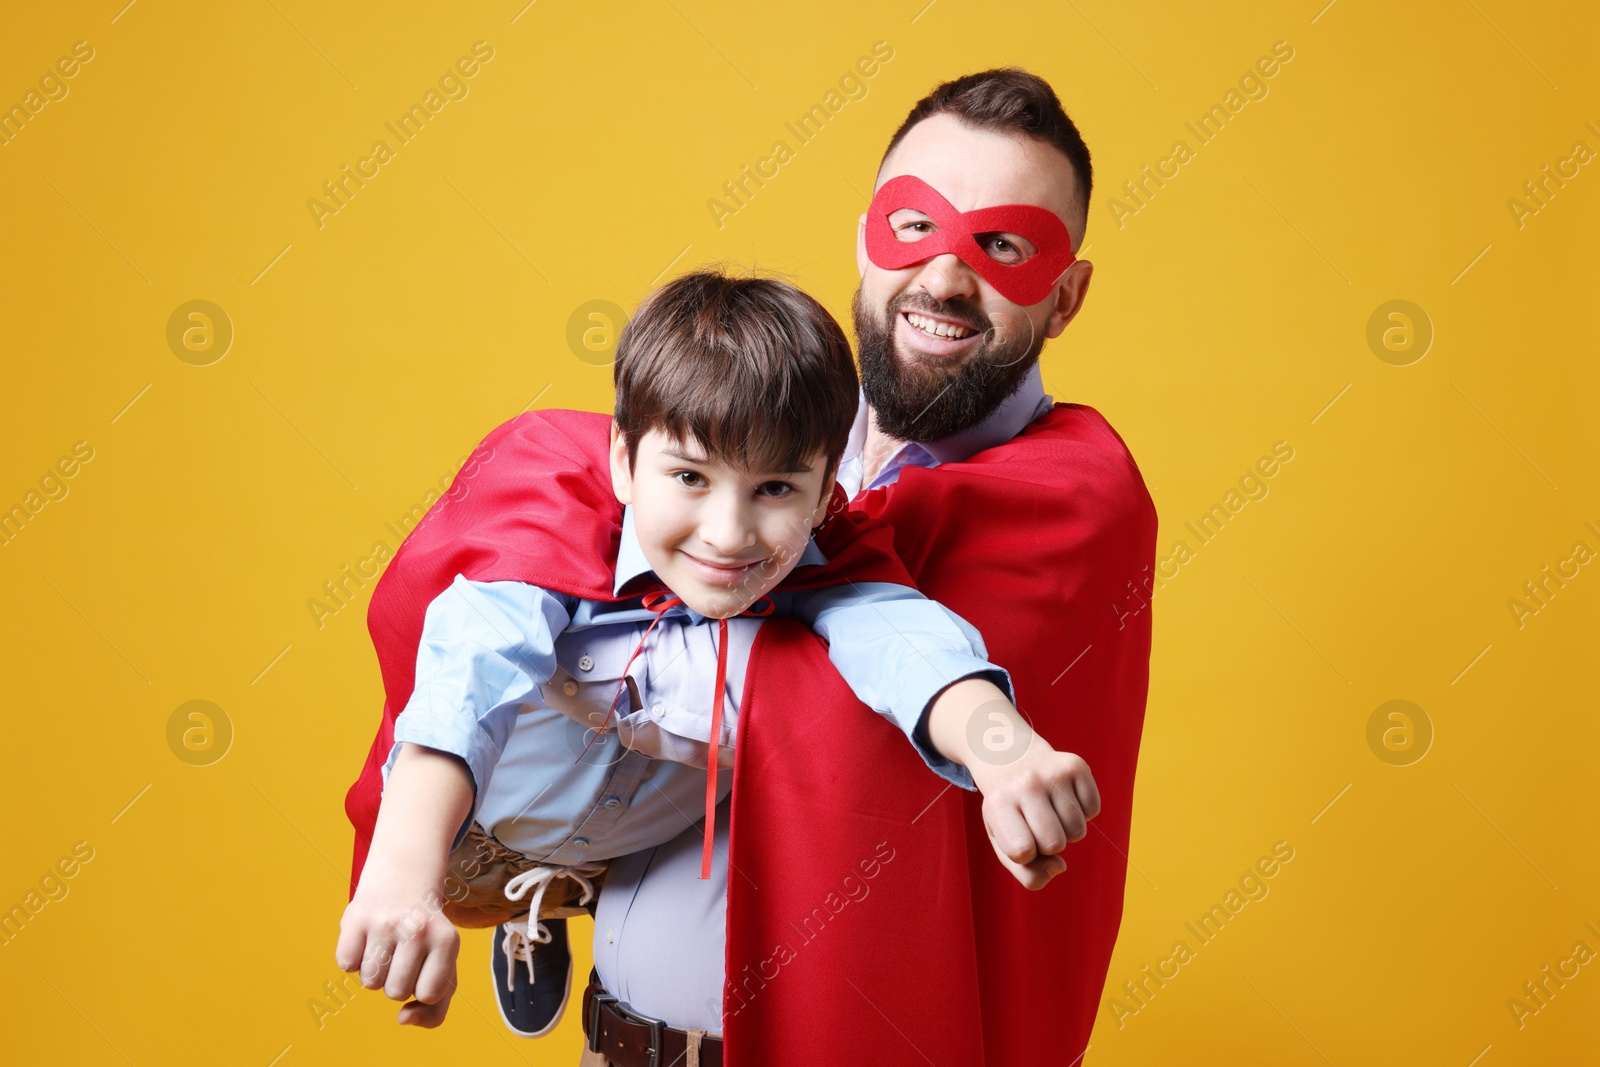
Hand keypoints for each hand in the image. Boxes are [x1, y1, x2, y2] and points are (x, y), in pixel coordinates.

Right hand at [335, 744, 474, 1025]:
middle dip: (396, 980)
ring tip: (386, 944)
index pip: (429, 994)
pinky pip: (346, 965)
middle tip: (403, 952)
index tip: (425, 965)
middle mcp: (417, 929)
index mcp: (447, 939)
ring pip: (370, 982)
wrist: (404, 877)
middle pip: (395, 992)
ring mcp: (385, 922)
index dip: (422, 987)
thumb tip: (403, 1020)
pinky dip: (354, 958)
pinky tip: (368, 937)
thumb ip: (435, 1010)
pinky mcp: (356, 917)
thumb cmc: (426, 935)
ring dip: (375, 971)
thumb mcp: (444, 966)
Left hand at [922, 678, 1101, 889]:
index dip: (1027, 854)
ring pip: (1077, 831)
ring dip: (1066, 829)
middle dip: (1049, 844)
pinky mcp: (1076, 765)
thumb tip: (1059, 867)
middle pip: (1055, 844)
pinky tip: (1062, 797)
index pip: (1023, 852)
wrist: (1013, 759)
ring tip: (1048, 809)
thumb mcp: (1004, 843)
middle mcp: (1025, 784)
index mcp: (998, 804)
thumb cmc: (1009, 811)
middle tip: (1035, 822)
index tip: (1019, 837)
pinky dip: (1082, 812)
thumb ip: (1027, 873)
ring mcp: (1052, 773)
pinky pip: (1093, 810)